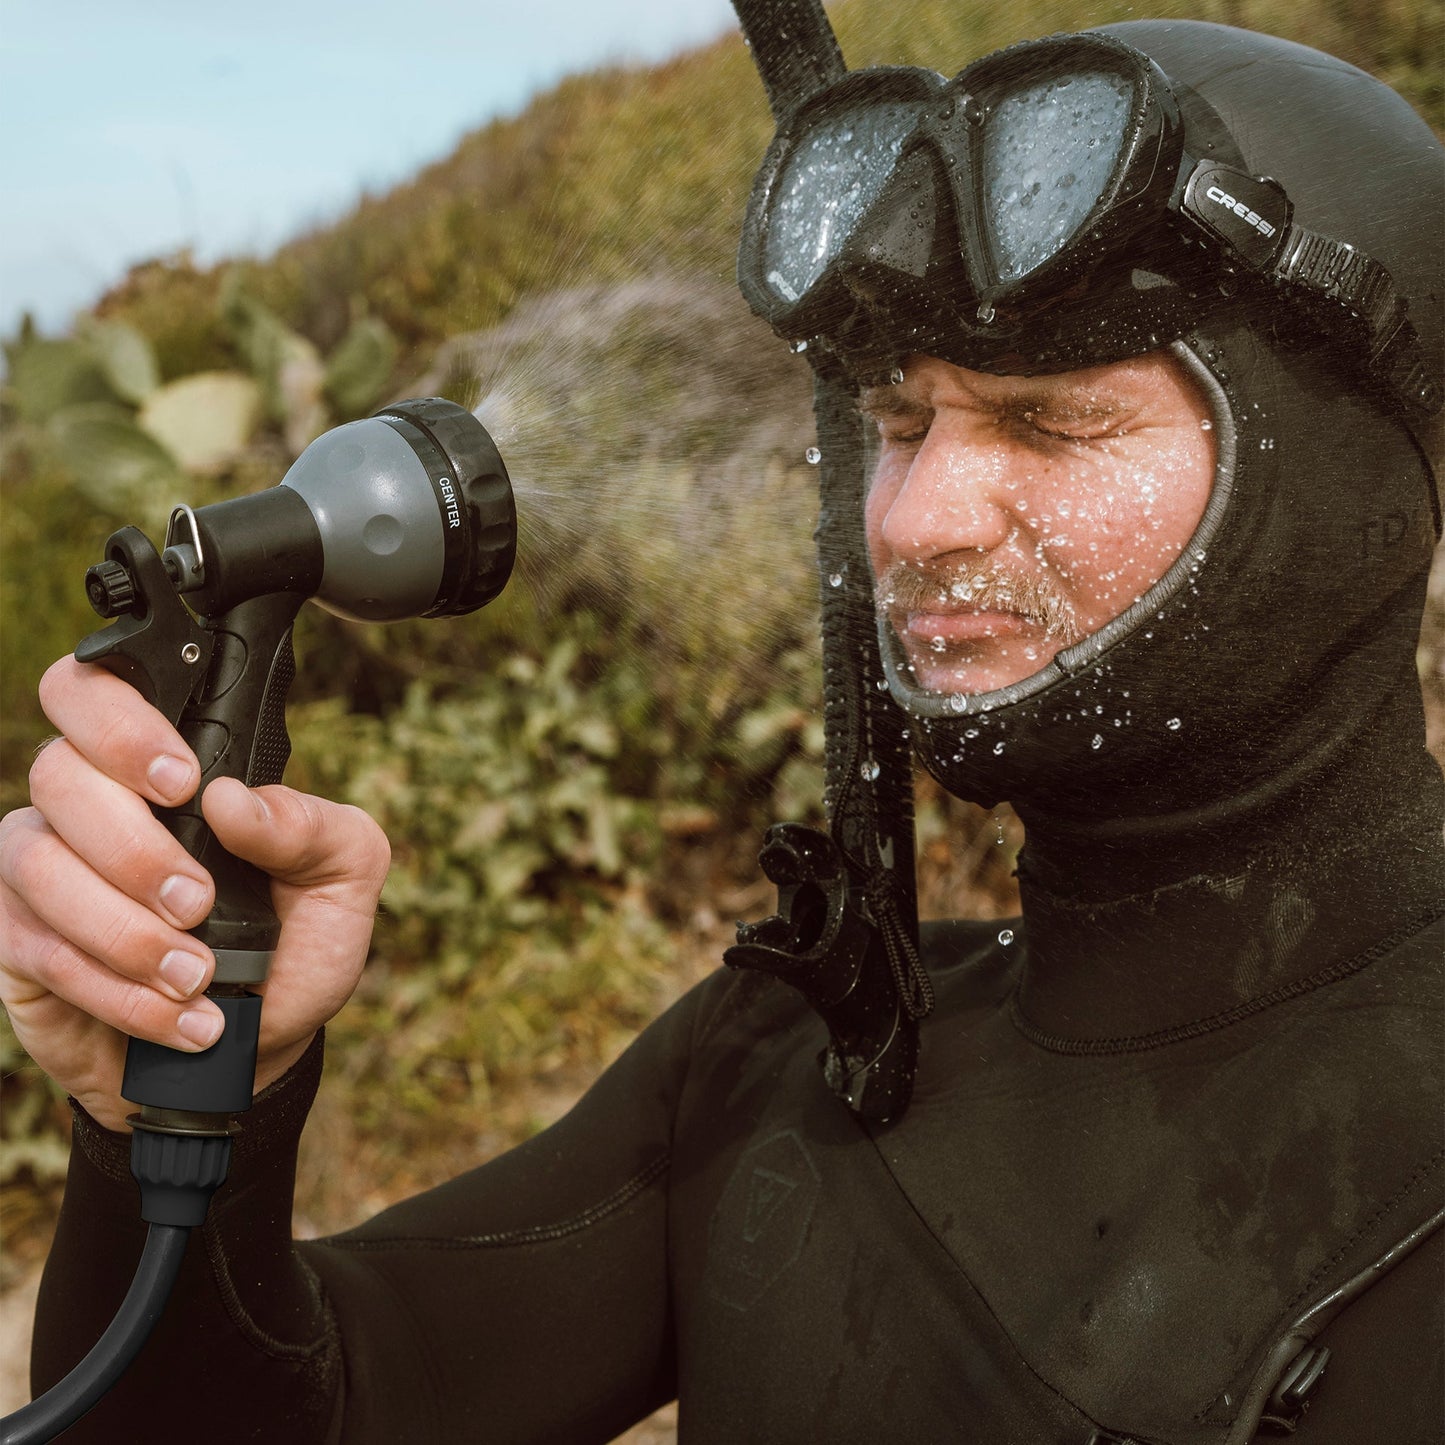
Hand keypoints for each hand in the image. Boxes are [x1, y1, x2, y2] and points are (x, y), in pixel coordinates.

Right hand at [0, 656, 389, 1131]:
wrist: (259, 1048)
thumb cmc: (297, 944)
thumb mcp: (343, 879)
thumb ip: (311, 825)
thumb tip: (234, 799)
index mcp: (166, 767)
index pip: (95, 690)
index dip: (120, 722)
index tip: (182, 783)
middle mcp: (92, 803)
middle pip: (60, 774)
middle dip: (134, 847)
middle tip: (198, 903)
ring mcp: (45, 870)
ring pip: (39, 865)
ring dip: (126, 931)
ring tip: (198, 975)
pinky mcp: (19, 943)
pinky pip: (39, 948)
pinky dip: (116, 989)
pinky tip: (177, 1013)